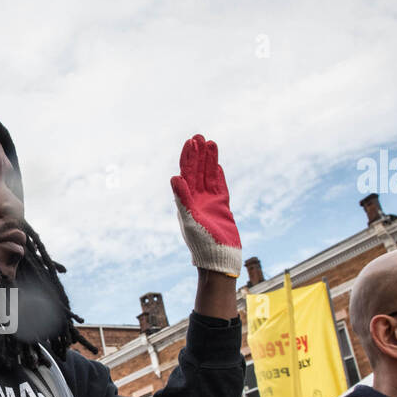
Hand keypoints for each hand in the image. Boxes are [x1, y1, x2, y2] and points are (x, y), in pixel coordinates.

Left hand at [171, 135, 241, 277]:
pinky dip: (218, 176)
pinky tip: (217, 165)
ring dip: (209, 161)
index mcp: (186, 201)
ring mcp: (210, 203)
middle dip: (198, 155)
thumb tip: (174, 178)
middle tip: (199, 136)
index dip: (188, 158)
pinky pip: (220, 187)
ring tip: (211, 143)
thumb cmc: (202, 244)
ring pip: (209, 176)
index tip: (191, 142)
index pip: (186, 174)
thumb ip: (183, 199)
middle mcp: (196, 200)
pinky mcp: (222, 207)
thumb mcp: (191, 220)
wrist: (219, 259)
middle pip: (197, 172)